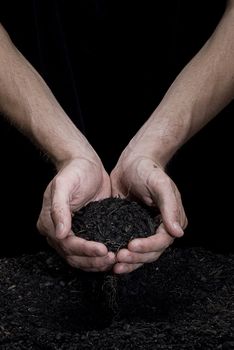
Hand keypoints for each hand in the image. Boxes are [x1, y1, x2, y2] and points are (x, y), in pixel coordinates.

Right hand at [37, 157, 115, 270]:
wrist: (87, 164)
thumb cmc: (74, 171)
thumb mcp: (64, 185)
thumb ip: (59, 208)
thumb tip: (59, 233)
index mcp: (48, 222)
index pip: (66, 244)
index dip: (84, 250)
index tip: (103, 250)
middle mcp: (57, 232)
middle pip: (73, 256)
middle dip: (92, 260)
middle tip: (112, 257)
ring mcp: (71, 233)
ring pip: (81, 258)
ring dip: (97, 263)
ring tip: (115, 259)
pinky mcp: (85, 231)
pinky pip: (90, 251)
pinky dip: (100, 257)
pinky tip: (114, 256)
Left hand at [110, 155, 186, 273]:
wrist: (133, 162)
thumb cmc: (149, 170)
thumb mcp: (160, 184)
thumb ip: (170, 207)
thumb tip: (178, 233)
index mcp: (172, 220)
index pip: (162, 241)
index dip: (147, 247)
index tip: (131, 246)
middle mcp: (159, 228)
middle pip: (151, 253)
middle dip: (136, 258)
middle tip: (119, 258)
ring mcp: (144, 230)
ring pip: (139, 254)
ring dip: (128, 262)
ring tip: (114, 265)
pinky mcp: (129, 228)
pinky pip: (126, 246)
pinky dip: (120, 254)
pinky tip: (109, 258)